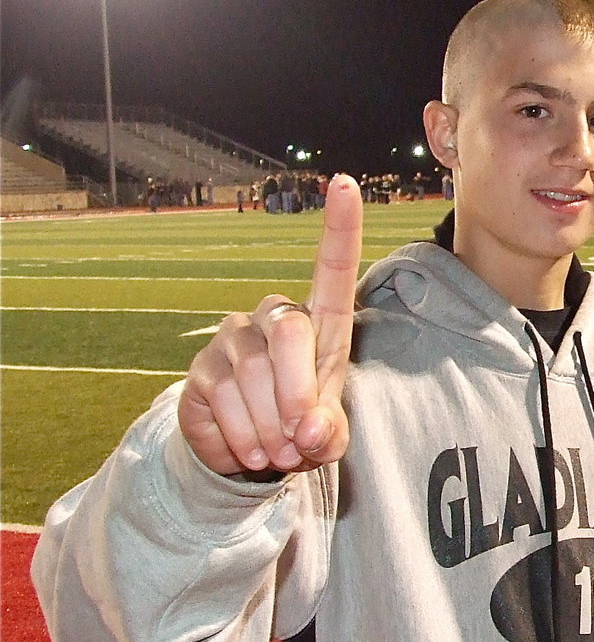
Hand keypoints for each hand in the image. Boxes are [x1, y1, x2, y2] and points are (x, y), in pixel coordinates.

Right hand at [178, 174, 362, 474]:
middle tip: (297, 441)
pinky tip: (246, 447)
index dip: (339, 230)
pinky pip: (223, 399)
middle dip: (297, 394)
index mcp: (319, 327)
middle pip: (291, 333)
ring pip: (255, 375)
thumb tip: (305, 428)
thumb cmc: (300, 431)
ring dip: (269, 427)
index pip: (332, 272)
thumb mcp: (326, 436)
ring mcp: (233, 338)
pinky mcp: (201, 368)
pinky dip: (241, 438)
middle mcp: (275, 320)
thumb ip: (328, 432)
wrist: (248, 457)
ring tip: (274, 449)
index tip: (344, 184)